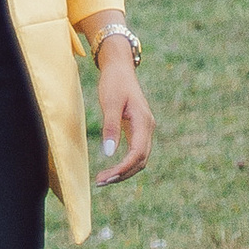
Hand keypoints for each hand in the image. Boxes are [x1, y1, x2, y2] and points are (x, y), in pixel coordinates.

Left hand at [94, 41, 154, 185]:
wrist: (120, 67)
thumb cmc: (114, 82)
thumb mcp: (110, 102)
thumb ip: (111, 127)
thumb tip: (108, 153)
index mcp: (144, 122)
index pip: (137, 154)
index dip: (124, 168)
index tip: (107, 177)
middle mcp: (148, 128)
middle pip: (140, 160)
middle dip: (122, 174)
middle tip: (100, 182)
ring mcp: (145, 129)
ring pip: (139, 158)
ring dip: (124, 171)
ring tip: (104, 179)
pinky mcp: (138, 129)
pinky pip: (136, 151)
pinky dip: (125, 163)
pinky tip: (112, 168)